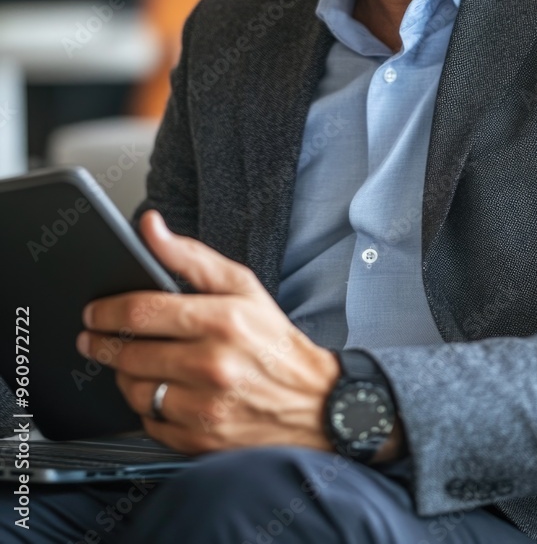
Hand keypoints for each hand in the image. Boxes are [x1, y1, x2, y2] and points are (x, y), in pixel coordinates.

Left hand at [75, 210, 340, 454]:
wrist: (313, 402)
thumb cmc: (273, 340)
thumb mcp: (241, 285)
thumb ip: (190, 255)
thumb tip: (150, 227)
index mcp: (222, 320)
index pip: (142, 312)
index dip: (106, 311)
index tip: (93, 312)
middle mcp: (213, 364)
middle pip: (130, 354)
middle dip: (103, 343)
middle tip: (95, 338)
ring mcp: (206, 406)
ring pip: (134, 391)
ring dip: (123, 376)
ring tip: (132, 364)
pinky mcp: (201, 439)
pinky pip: (150, 422)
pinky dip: (147, 407)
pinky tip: (160, 391)